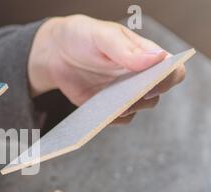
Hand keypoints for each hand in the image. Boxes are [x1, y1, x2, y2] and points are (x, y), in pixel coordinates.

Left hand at [28, 15, 185, 123]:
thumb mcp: (102, 36)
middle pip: (156, 95)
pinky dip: (111, 119)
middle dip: (143, 99)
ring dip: (127, 109)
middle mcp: (137, 75)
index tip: (150, 84)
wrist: (54, 53)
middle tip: (124, 96)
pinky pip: (117, 119)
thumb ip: (126, 49)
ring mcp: (122, 92)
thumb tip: (158, 58)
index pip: (172, 70)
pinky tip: (98, 113)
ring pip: (137, 109)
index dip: (167, 80)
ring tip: (108, 104)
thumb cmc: (82, 36)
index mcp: (144, 55)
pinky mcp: (106, 105)